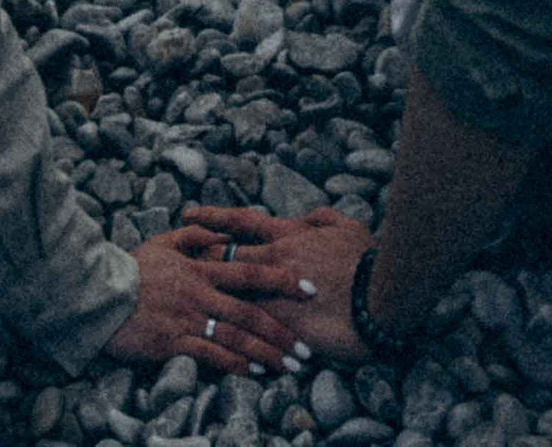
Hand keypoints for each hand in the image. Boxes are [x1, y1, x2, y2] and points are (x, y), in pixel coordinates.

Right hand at [109, 228, 308, 378]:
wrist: (99, 294)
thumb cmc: (132, 269)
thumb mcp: (163, 243)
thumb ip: (194, 234)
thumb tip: (221, 230)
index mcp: (200, 267)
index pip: (249, 270)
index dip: (281, 279)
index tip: (308, 287)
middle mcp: (200, 292)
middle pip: (250, 310)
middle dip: (282, 330)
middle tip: (307, 348)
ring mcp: (188, 318)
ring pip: (236, 335)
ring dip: (265, 352)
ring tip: (288, 366)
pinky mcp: (173, 342)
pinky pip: (211, 354)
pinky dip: (236, 364)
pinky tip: (254, 372)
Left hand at [181, 205, 374, 359]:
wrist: (380, 295)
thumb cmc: (365, 260)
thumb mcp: (345, 226)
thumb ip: (320, 218)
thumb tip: (304, 217)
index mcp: (288, 235)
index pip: (241, 222)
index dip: (213, 218)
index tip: (188, 214)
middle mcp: (275, 259)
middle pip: (225, 256)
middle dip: (197, 259)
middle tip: (172, 261)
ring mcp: (276, 292)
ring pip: (232, 291)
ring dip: (209, 297)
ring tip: (183, 300)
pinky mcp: (283, 322)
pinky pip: (251, 326)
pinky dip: (233, 330)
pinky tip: (214, 338)